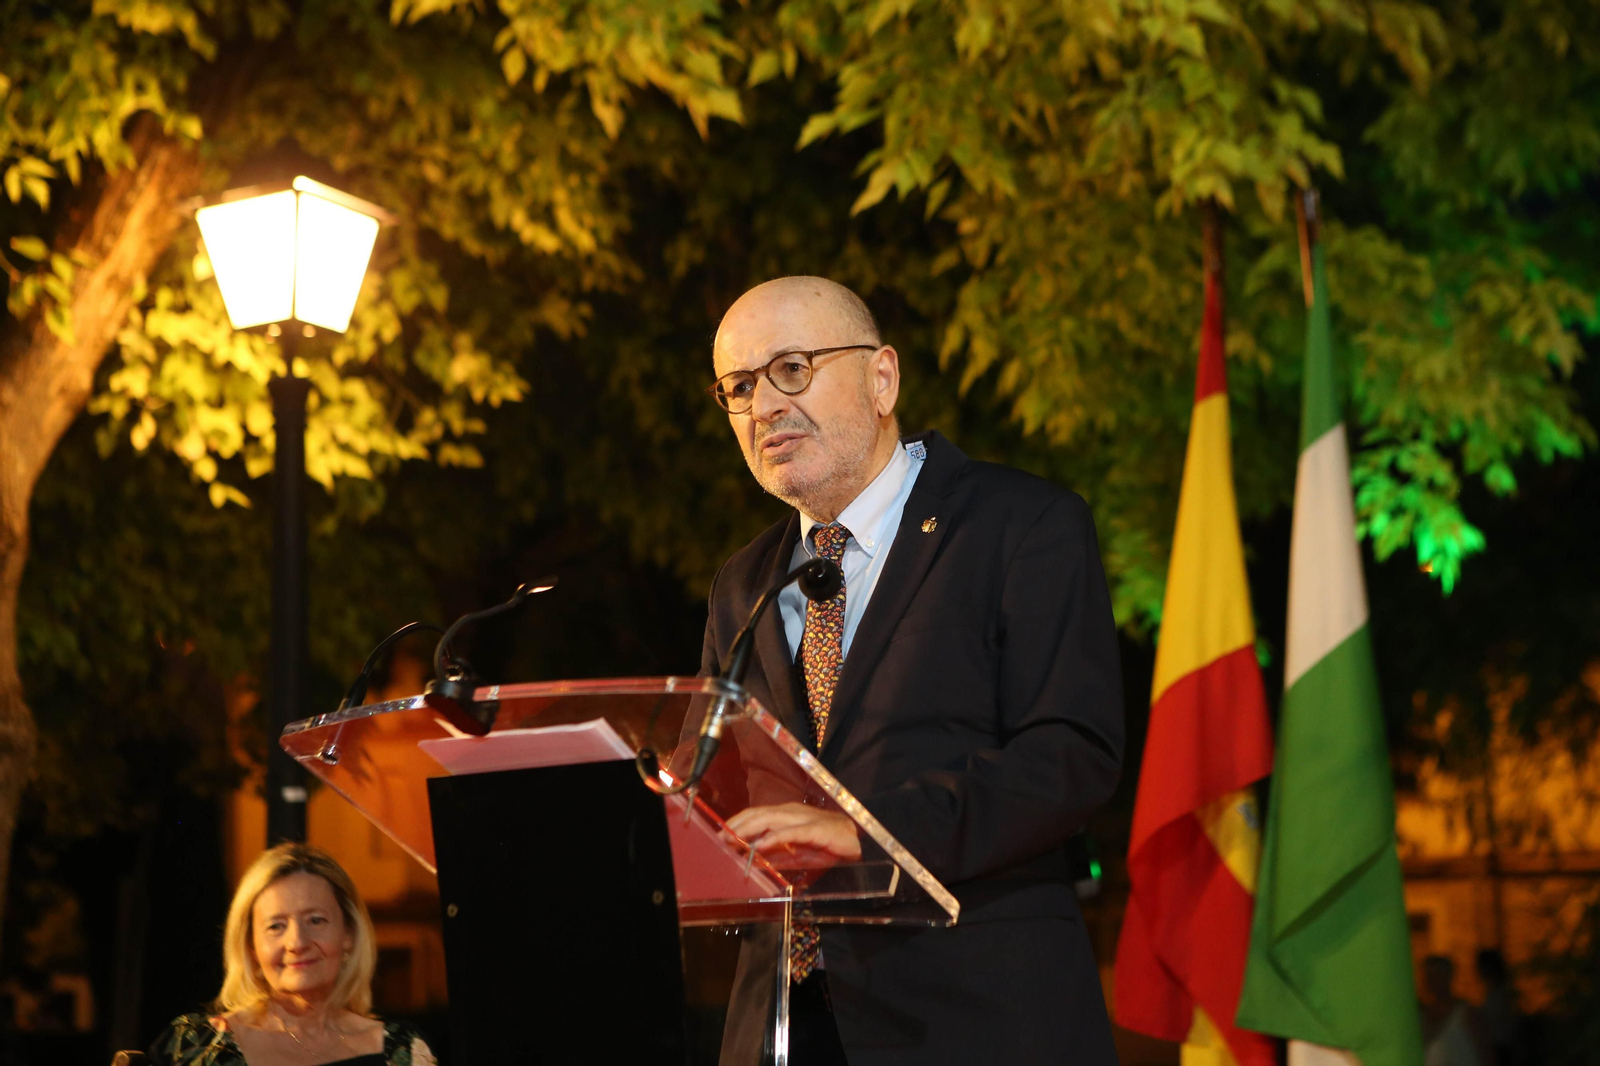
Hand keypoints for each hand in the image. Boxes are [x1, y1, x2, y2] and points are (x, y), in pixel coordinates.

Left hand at [724, 803, 862, 863]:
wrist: (856, 843)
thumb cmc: (825, 845)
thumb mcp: (795, 852)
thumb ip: (775, 854)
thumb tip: (752, 859)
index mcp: (786, 814)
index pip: (756, 812)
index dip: (738, 821)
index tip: (721, 833)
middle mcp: (792, 812)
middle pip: (759, 813)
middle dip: (738, 825)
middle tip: (720, 838)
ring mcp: (803, 818)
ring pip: (770, 819)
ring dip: (749, 829)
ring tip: (733, 839)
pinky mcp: (815, 829)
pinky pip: (789, 833)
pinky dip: (772, 838)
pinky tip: (760, 846)